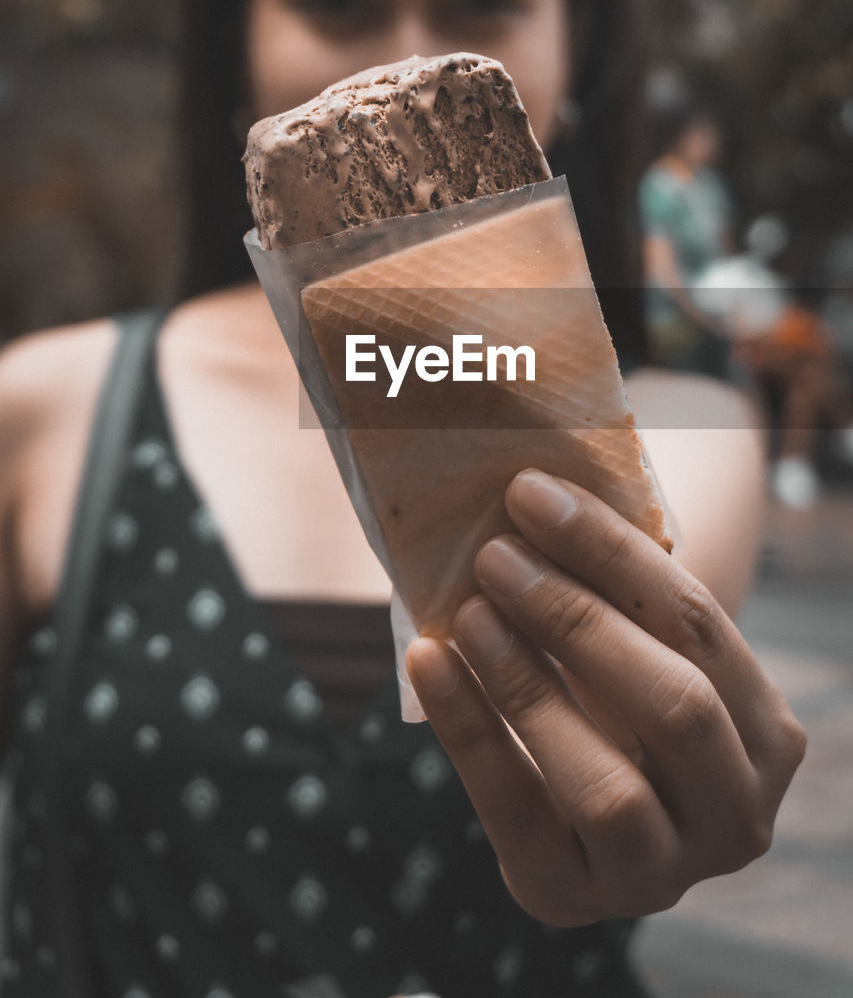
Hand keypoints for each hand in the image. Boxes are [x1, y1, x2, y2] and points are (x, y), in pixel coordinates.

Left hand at [406, 468, 805, 927]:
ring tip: (467, 609)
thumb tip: (533, 492)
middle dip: (577, 617)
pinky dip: (466, 729)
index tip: (530, 493)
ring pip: (605, 781)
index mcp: (768, 732)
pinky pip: (516, 811)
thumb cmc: (616, 705)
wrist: (595, 828)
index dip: (613, 552)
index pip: (697, 623)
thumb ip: (615, 596)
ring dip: (527, 680)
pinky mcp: (573, 898)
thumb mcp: (640, 655)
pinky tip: (426, 660)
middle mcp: (737, 812)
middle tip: (495, 554)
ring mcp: (663, 872)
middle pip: (672, 702)